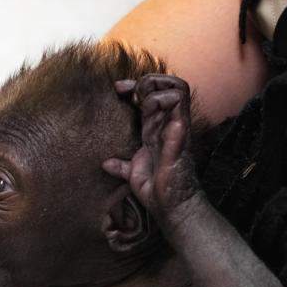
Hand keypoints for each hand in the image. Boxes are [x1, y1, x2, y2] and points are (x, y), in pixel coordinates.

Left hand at [103, 74, 199, 227]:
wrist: (170, 206)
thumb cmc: (157, 190)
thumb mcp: (133, 174)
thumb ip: (121, 166)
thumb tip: (106, 164)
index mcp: (156, 129)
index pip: (151, 95)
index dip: (136, 86)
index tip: (117, 90)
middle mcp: (167, 124)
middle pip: (167, 83)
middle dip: (147, 80)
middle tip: (131, 93)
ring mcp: (176, 125)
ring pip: (177, 87)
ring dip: (155, 87)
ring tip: (141, 100)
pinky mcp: (181, 131)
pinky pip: (178, 101)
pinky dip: (160, 98)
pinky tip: (147, 110)